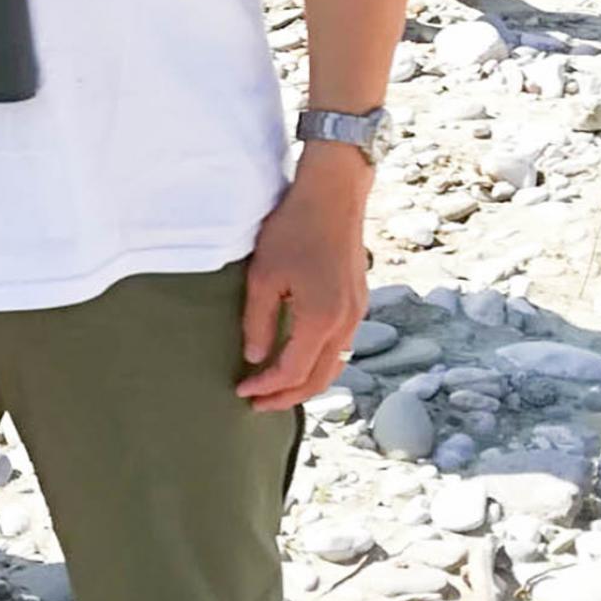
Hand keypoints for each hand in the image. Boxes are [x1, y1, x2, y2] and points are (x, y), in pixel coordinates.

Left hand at [236, 148, 370, 410]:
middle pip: (319, 379)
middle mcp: (346, 323)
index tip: (242, 391)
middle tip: (258, 404)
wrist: (333, 196)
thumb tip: (254, 357)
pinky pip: (342, 347)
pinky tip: (300, 359)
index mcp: (321, 320)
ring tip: (277, 389)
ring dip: (306, 383)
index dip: (266, 387)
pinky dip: (320, 363)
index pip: (292, 371)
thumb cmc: (293, 230)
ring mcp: (357, 313)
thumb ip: (258, 322)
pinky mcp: (358, 302)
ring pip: (335, 366)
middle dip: (288, 397)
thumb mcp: (264, 276)